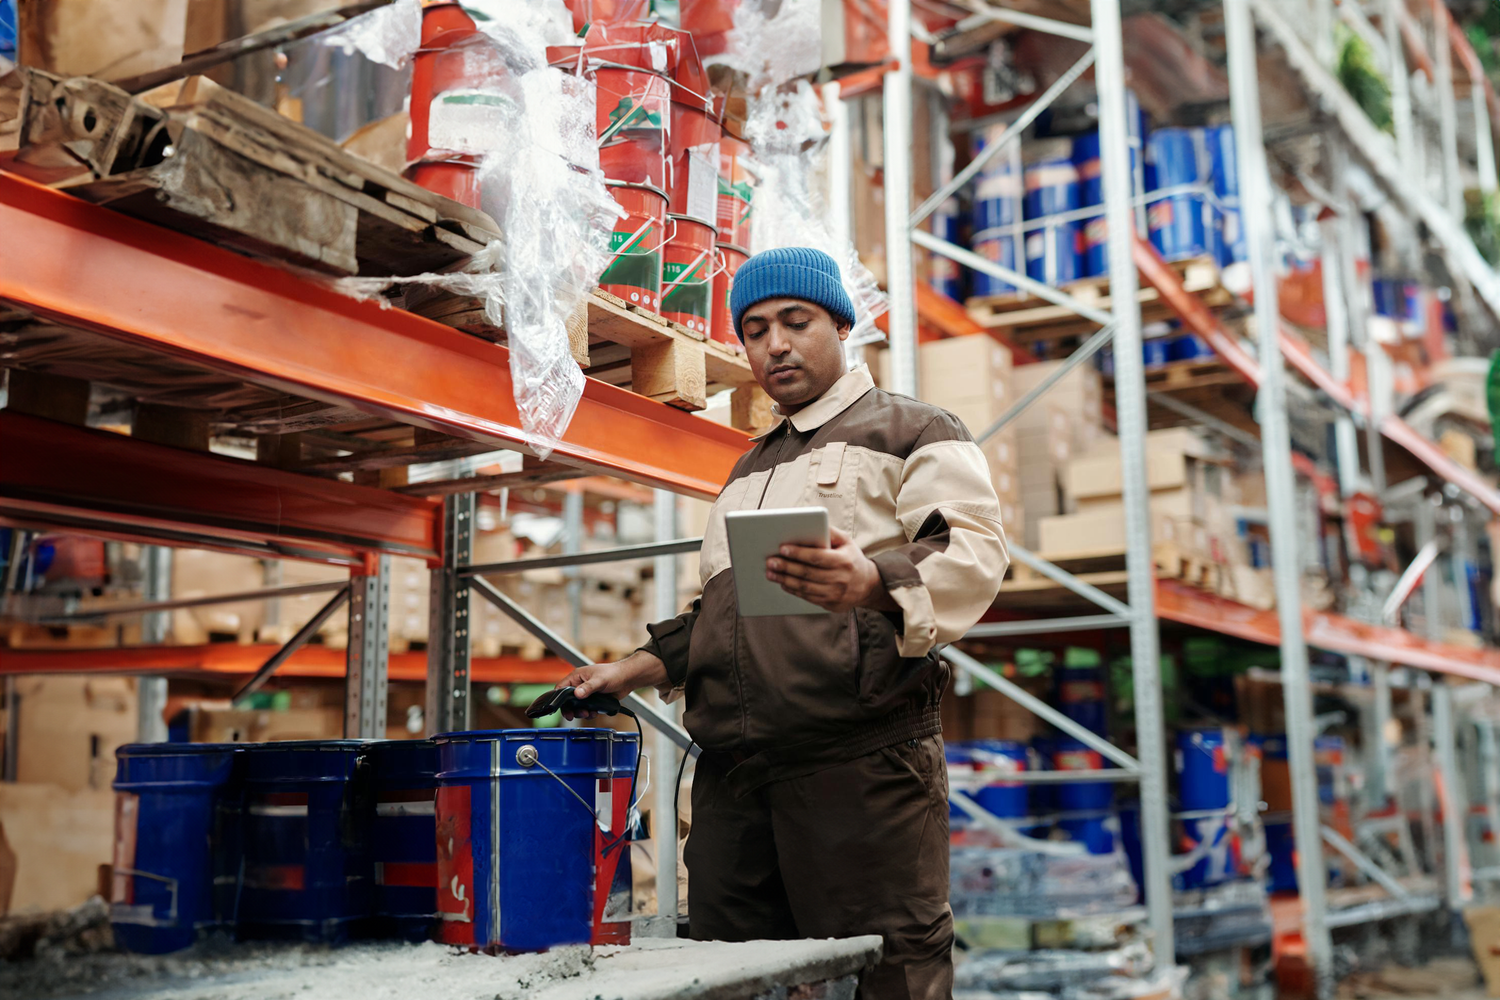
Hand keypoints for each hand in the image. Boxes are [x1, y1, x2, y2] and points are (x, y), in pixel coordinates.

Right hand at [554, 650, 665, 719]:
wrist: (627, 679)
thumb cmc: (614, 674)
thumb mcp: (600, 680)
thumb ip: (588, 687)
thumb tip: (577, 694)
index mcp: (577, 677)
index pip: (561, 687)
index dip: (559, 698)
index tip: (562, 707)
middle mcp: (580, 685)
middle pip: (568, 700)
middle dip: (570, 709)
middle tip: (572, 716)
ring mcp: (586, 693)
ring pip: (577, 707)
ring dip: (580, 712)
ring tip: (587, 714)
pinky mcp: (593, 700)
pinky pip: (587, 709)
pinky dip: (589, 713)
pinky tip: (594, 713)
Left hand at [765, 525, 896, 613]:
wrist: (867, 585)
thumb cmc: (852, 559)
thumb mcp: (847, 542)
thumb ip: (831, 532)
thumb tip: (811, 524)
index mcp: (844, 561)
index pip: (817, 557)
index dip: (799, 553)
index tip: (782, 548)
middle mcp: (840, 579)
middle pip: (808, 573)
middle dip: (786, 567)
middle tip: (771, 561)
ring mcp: (835, 594)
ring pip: (805, 587)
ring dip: (785, 580)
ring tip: (771, 573)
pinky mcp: (830, 604)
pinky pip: (807, 597)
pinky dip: (793, 590)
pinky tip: (783, 582)